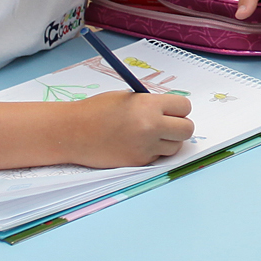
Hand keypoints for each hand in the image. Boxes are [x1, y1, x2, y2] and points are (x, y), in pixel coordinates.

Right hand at [75, 91, 195, 167]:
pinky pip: (158, 157)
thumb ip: (152, 104)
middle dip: (179, 126)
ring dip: (168, 140)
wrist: (73, 132)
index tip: (171, 109)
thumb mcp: (128, 98)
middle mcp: (151, 127)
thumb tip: (174, 111)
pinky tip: (136, 144)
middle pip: (187, 129)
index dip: (178, 108)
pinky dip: (153, 151)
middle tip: (167, 123)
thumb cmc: (97, 110)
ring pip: (175, 146)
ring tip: (149, 134)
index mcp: (149, 106)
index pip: (184, 107)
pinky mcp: (138, 162)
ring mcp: (145, 148)